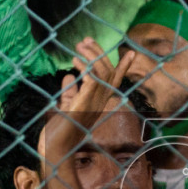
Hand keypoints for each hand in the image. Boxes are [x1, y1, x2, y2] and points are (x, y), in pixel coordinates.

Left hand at [45, 38, 136, 156]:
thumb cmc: (61, 131)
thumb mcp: (67, 105)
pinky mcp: (86, 102)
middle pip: (108, 71)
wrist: (57, 147)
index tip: (130, 52)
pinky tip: (75, 61)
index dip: (123, 66)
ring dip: (91, 55)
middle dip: (100, 53)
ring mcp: (95, 102)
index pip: (115, 81)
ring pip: (102, 72)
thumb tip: (69, 76)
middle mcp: (101, 101)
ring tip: (78, 46)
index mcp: (99, 101)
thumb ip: (70, 91)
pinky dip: (85, 67)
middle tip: (85, 40)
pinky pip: (92, 78)